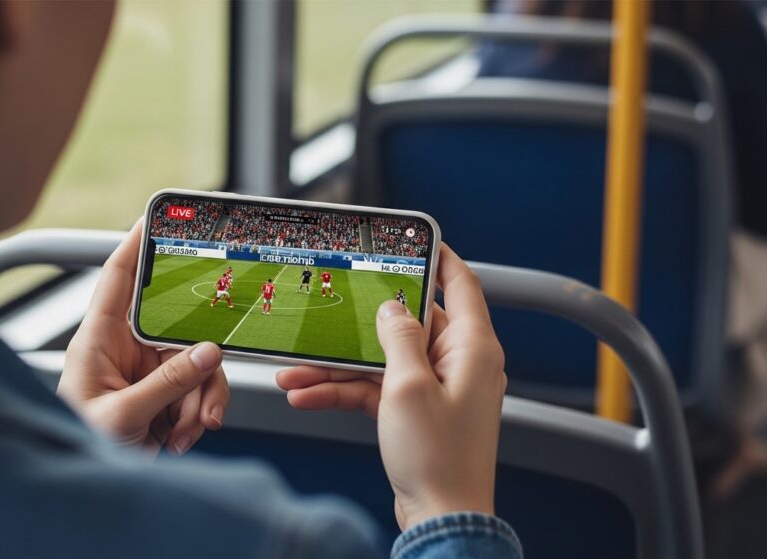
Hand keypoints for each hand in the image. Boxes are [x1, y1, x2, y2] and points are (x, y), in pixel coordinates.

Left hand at [59, 220, 228, 457]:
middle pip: (179, 329)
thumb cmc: (78, 443)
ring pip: (198, 364)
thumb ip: (167, 384)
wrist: (88, 489)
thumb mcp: (122, 415)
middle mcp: (126, 350)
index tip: (156, 216)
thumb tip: (207, 353)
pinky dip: (198, 415)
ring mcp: (147, 373)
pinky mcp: (164, 397)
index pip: (117, 278)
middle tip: (199, 392)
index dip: (135, 243)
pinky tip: (181, 436)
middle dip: (197, 364)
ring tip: (184, 430)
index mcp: (98, 340)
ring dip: (199, 401)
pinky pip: (199, 391)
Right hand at [276, 244, 506, 529]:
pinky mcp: (416, 411)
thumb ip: (398, 337)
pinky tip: (307, 395)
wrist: (440, 518)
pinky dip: (343, 392)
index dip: (439, 256)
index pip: (461, 284)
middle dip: (358, 326)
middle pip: (406, 325)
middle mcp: (458, 363)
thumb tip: (391, 307)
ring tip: (295, 372)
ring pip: (381, 361)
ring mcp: (436, 388)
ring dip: (338, 367)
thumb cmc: (438, 458)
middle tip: (329, 311)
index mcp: (471, 348)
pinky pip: (376, 389)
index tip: (416, 239)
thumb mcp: (408, 386)